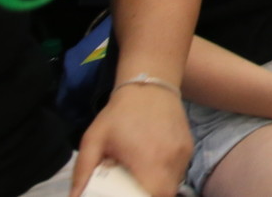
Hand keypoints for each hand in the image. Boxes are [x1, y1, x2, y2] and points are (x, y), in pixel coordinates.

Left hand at [71, 85, 191, 196]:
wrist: (149, 86)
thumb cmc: (119, 114)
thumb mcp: (93, 140)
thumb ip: (83, 171)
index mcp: (149, 159)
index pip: (158, 195)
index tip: (132, 195)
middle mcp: (172, 158)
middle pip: (167, 193)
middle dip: (151, 195)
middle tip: (133, 190)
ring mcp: (183, 153)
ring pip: (174, 183)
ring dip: (159, 186)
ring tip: (141, 176)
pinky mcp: (188, 147)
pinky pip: (179, 170)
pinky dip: (167, 174)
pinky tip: (153, 163)